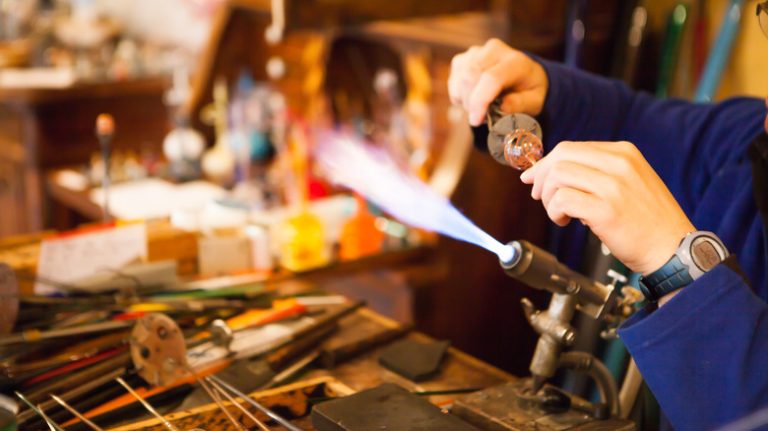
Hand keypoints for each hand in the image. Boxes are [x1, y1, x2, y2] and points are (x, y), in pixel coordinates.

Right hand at [448, 38, 548, 125]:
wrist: (522, 74)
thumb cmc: (527, 90)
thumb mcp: (534, 101)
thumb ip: (521, 104)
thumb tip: (503, 106)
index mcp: (515, 61)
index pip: (491, 78)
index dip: (480, 101)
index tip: (476, 120)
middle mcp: (494, 50)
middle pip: (470, 77)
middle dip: (471, 103)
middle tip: (481, 117)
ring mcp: (476, 52)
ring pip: (459, 79)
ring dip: (465, 100)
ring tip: (479, 107)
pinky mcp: (464, 57)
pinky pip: (453, 80)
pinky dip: (458, 94)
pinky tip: (471, 98)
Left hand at [520, 141, 695, 275]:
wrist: (673, 249)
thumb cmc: (648, 221)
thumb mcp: (630, 182)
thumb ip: (598, 172)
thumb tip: (554, 171)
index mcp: (624, 153)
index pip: (570, 148)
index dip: (546, 163)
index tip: (534, 177)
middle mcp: (619, 164)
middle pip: (560, 156)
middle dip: (541, 176)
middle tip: (537, 195)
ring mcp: (613, 186)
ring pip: (558, 176)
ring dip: (548, 197)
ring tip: (557, 213)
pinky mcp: (606, 210)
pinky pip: (562, 200)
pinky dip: (555, 211)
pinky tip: (564, 221)